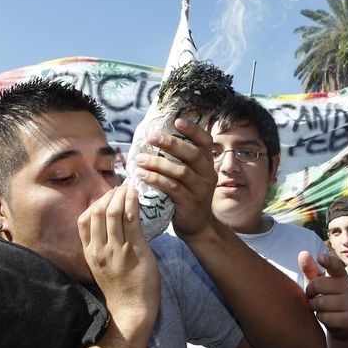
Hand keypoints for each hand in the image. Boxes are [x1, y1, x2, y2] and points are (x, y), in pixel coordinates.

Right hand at [77, 183, 160, 318]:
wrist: (131, 311)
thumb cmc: (122, 290)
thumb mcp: (103, 269)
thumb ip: (103, 249)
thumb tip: (113, 230)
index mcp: (90, 253)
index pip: (83, 221)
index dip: (94, 203)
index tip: (106, 196)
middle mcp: (99, 249)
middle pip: (97, 212)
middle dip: (108, 194)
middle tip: (120, 186)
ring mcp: (116, 249)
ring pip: (113, 212)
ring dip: (121, 194)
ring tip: (129, 185)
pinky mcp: (135, 249)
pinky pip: (131, 218)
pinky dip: (132, 201)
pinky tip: (136, 193)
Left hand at [133, 117, 216, 237]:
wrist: (198, 227)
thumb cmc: (187, 196)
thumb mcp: (190, 177)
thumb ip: (179, 161)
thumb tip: (154, 139)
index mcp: (208, 164)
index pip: (206, 142)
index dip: (193, 130)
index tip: (177, 121)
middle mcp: (208, 175)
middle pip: (192, 154)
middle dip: (171, 143)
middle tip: (151, 136)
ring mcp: (201, 190)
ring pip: (180, 171)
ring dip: (158, 163)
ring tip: (139, 159)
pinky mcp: (190, 204)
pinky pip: (172, 188)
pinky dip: (155, 179)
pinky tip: (141, 175)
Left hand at [301, 251, 347, 340]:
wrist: (342, 324)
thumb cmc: (326, 297)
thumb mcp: (318, 283)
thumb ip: (310, 269)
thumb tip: (303, 253)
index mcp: (341, 276)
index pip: (336, 266)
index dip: (328, 261)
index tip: (320, 258)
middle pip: (319, 285)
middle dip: (309, 291)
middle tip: (311, 295)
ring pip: (320, 302)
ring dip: (314, 306)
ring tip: (318, 307)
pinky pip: (325, 317)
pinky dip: (320, 317)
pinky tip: (325, 316)